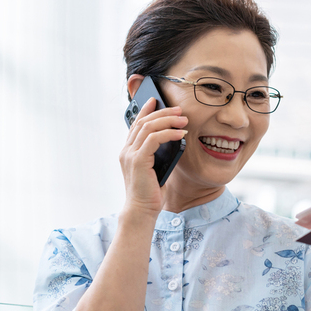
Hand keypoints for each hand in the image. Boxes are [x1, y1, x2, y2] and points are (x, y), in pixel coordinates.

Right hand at [119, 98, 187, 217]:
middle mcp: (126, 150)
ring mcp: (130, 155)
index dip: (146, 110)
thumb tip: (173, 138)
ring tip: (184, 120)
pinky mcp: (138, 161)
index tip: (156, 100)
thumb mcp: (155, 168)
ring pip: (148, 127)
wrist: (142, 210)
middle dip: (162, 113)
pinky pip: (153, 139)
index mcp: (128, 151)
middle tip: (180, 111)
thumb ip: (157, 153)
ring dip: (168, 121)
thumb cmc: (150, 192)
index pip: (136, 124)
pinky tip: (180, 133)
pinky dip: (168, 133)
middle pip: (143, 122)